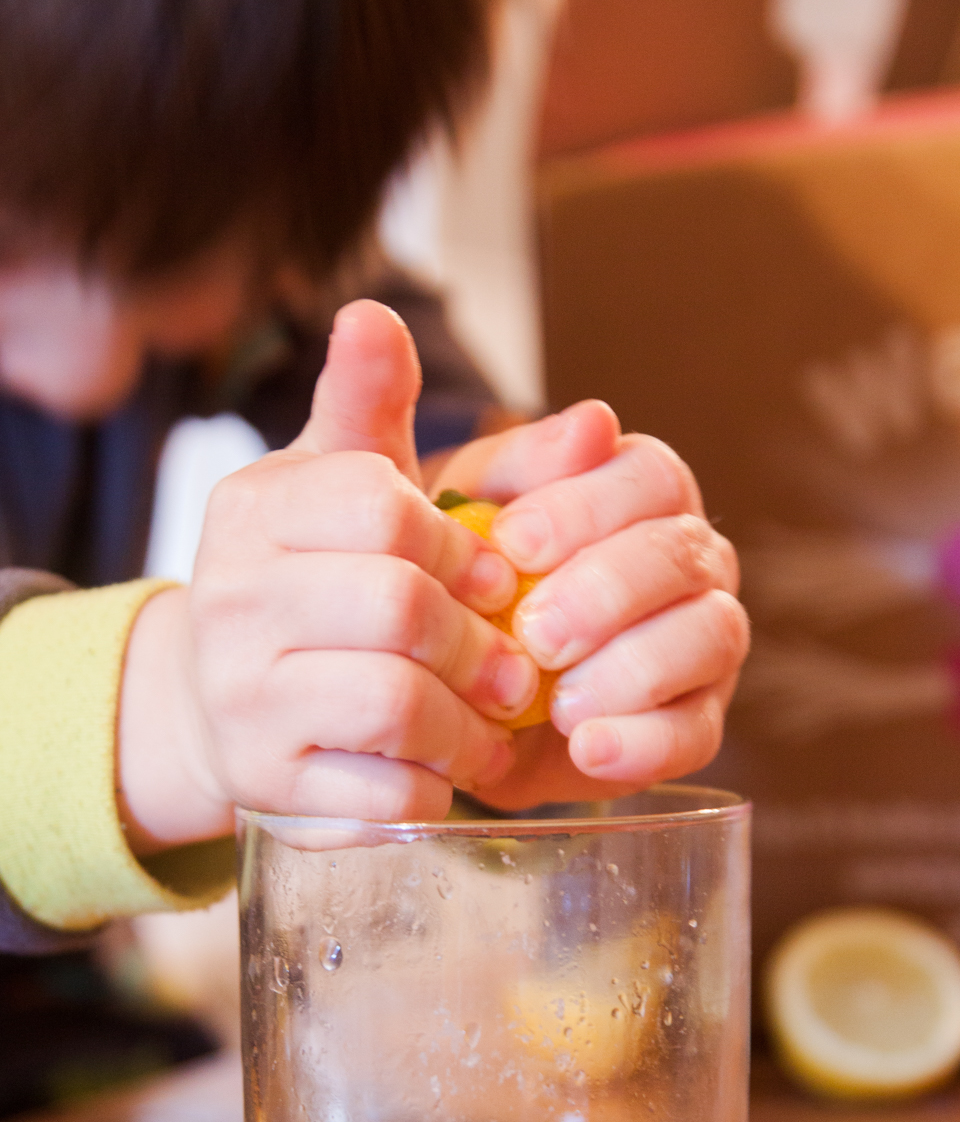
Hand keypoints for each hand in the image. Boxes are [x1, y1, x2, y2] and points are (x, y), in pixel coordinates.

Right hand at [117, 301, 539, 848]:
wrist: (214, 703)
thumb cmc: (304, 582)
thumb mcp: (328, 484)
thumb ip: (366, 404)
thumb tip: (377, 311)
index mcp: (252, 510)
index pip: (381, 506)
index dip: (463, 549)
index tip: (498, 583)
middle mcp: (229, 599)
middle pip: (399, 606)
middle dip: (481, 643)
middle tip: (516, 670)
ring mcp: (239, 698)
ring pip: (397, 702)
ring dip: (470, 721)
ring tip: (493, 723)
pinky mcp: (263, 784)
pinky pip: (381, 791)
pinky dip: (433, 784)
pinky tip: (441, 769)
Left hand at [427, 406, 748, 810]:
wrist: (439, 699)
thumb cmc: (436, 581)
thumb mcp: (411, 504)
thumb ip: (425, 431)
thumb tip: (485, 374)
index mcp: (632, 488)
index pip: (646, 475)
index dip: (584, 507)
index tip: (511, 544)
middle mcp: (684, 556)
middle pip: (682, 552)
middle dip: (607, 591)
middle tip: (533, 632)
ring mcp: (700, 640)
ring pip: (710, 634)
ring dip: (632, 667)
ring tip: (557, 701)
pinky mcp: (692, 722)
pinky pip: (698, 730)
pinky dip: (644, 740)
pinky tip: (584, 747)